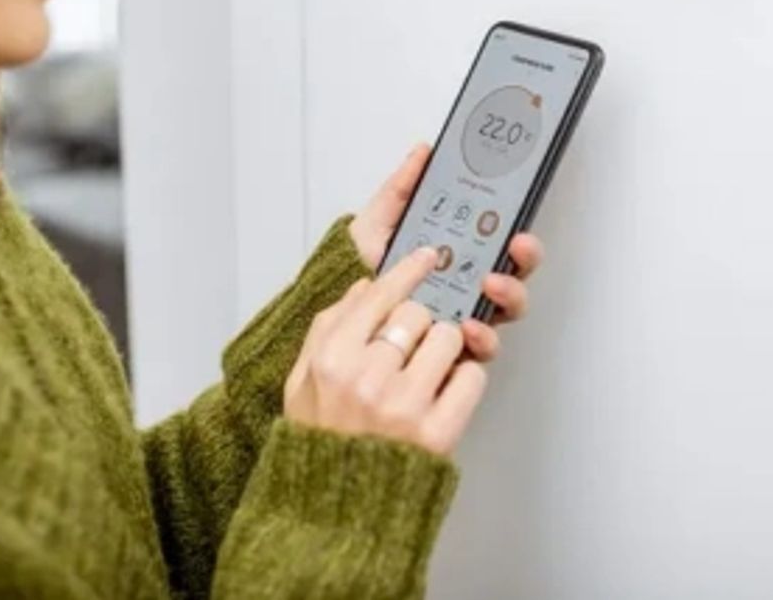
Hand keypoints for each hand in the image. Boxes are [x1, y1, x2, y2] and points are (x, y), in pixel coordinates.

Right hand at [284, 247, 485, 455]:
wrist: (335, 514)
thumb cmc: (320, 443)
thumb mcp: (300, 382)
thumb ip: (327, 329)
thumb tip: (364, 287)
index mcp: (330, 360)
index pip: (378, 295)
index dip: (408, 271)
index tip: (427, 258)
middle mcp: (367, 378)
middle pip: (418, 313)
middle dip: (423, 323)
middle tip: (416, 343)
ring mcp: (404, 406)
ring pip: (450, 338)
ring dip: (446, 349)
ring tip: (429, 371)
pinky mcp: (438, 433)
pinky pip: (472, 376)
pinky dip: (464, 380)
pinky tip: (444, 393)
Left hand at [349, 144, 544, 361]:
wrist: (336, 305)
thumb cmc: (359, 265)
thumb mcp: (380, 220)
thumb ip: (402, 188)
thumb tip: (424, 152)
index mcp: (460, 253)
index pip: (503, 244)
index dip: (519, 237)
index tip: (517, 227)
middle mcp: (469, 285)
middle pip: (515, 274)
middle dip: (524, 260)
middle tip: (514, 247)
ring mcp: (465, 316)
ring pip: (506, 310)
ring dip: (508, 295)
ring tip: (489, 285)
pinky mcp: (453, 349)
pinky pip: (480, 349)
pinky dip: (482, 339)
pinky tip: (467, 327)